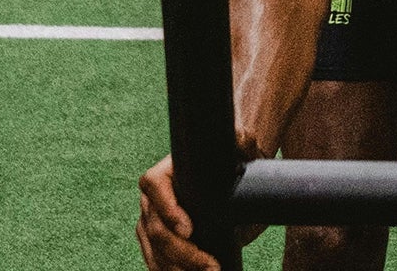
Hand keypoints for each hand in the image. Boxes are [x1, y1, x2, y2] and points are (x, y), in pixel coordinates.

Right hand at [137, 149, 267, 270]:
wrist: (231, 177)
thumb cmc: (231, 160)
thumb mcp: (239, 149)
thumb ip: (242, 140)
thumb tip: (244, 139)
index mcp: (166, 170)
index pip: (154, 185)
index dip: (167, 208)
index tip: (189, 229)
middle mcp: (152, 197)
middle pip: (154, 227)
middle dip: (182, 252)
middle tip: (211, 265)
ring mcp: (151, 222)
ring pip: (154, 249)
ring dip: (177, 268)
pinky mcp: (158, 242)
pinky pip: (156, 261)